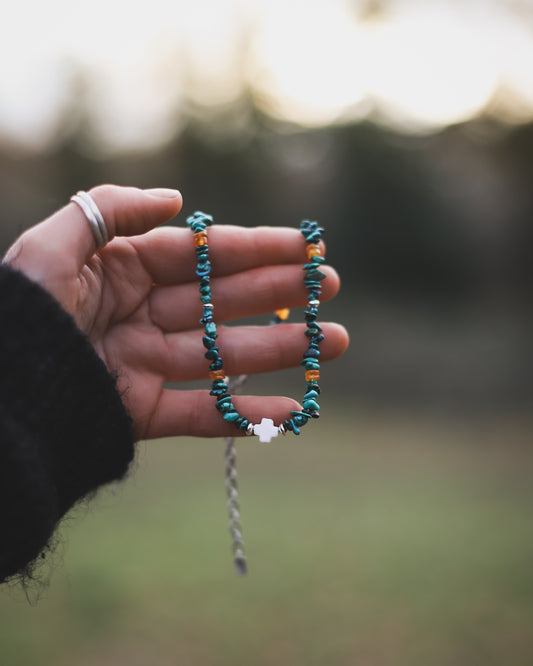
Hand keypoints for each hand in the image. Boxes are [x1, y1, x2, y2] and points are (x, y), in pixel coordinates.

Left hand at [4, 185, 348, 439]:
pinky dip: (247, 416)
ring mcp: (146, 364)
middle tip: (330, 286)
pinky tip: (293, 411)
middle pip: (223, 302)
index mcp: (124, 271)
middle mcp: (142, 315)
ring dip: (281, 350)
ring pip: (224, 356)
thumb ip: (111, 211)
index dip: (255, 248)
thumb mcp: (51, 245)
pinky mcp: (142, 412)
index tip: (306, 245)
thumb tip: (175, 200)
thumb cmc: (17, 312)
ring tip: (332, 341)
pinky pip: (202, 415)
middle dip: (279, 293)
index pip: (203, 256)